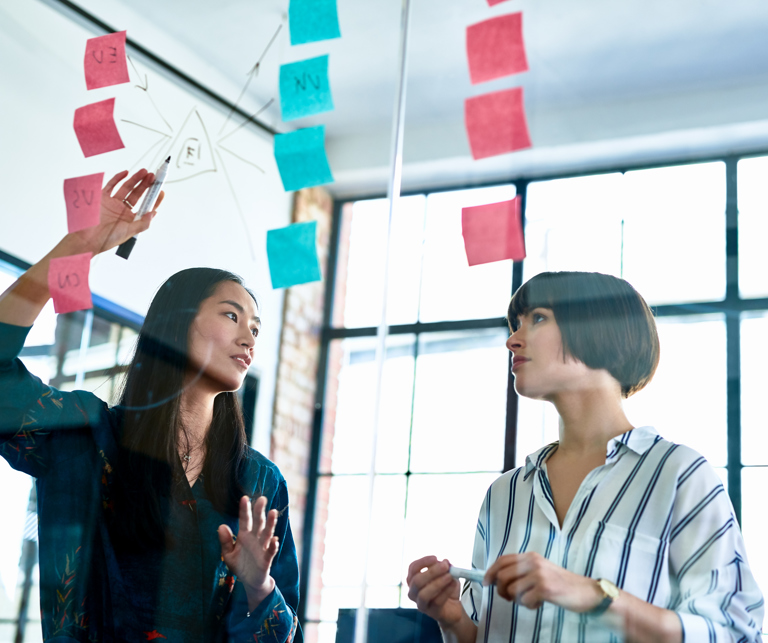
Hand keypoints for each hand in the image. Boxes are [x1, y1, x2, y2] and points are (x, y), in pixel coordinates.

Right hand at [68, 169, 163, 255]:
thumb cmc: (108, 239)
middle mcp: (123, 209)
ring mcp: (113, 202)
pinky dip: (118, 178)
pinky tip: (126, 173)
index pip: (145, 206)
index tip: (161, 191)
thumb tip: (154, 213)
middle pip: (137, 194)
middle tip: (153, 177)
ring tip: (145, 172)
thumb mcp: (129, 232)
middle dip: (146, 185)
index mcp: (131, 218)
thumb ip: (143, 223)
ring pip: (126, 188)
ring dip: (135, 179)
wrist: (88, 238)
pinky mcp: (102, 198)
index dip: (153, 199)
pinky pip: (111, 185)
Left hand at [218, 496, 278, 607]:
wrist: (250, 581)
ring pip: (267, 533)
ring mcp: (262, 548)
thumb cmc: (240, 565)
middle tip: (262, 499)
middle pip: (258, 522)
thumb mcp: (228, 554)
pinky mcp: (266, 559)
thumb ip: (225, 541)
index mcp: (244, 536)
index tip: (244, 498)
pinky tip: (274, 540)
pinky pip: (270, 551)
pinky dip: (273, 546)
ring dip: (270, 523)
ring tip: (272, 512)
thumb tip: (221, 526)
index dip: (245, 510)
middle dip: (260, 511)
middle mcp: (255, 539)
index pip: (245, 520)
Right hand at [406, 557, 464, 627]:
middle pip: (417, 581)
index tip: (435, 558)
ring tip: (450, 576)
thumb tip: (445, 562)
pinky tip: (453, 584)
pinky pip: (437, 602)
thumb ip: (445, 567)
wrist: (454, 608)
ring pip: (424, 594)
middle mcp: (413, 592)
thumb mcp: (446, 574)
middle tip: (445, 566)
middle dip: (432, 572)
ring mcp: (421, 604)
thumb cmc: (446, 588)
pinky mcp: (432, 613)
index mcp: (414, 579)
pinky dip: (446, 591)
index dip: (423, 562)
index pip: (413, 568)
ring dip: (438, 583)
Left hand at [485, 552, 601, 612]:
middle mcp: (533, 562)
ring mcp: (539, 575)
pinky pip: (524, 601)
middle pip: (502, 576)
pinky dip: (529, 606)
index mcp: (531, 556)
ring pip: (512, 590)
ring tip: (530, 600)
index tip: (485, 582)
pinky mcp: (545, 589)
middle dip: (501, 590)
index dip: (490, 571)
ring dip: (517, 600)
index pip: (502, 560)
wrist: (586, 592)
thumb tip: (497, 578)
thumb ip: (522, 571)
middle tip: (510, 598)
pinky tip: (539, 604)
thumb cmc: (561, 584)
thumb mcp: (540, 570)